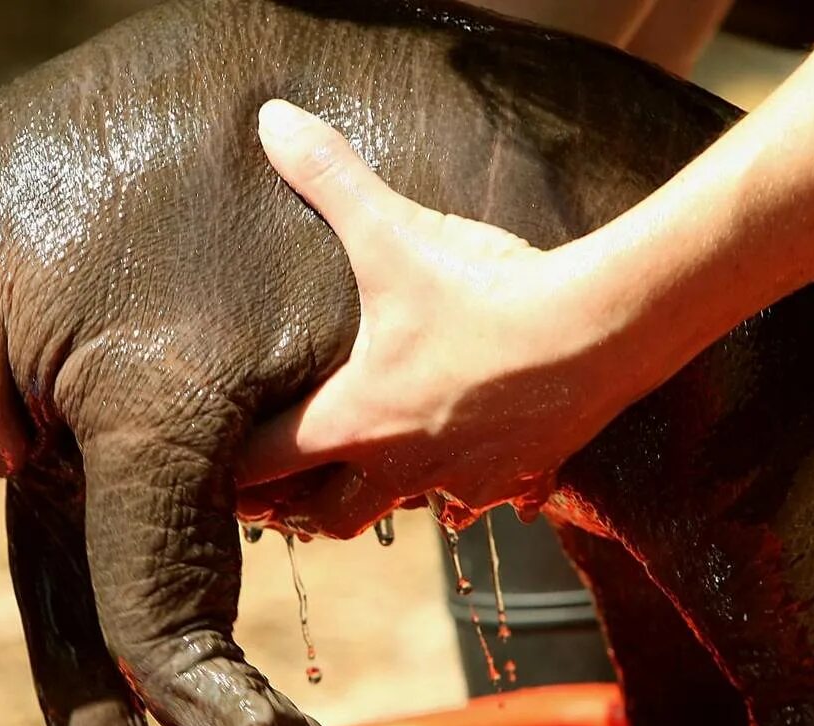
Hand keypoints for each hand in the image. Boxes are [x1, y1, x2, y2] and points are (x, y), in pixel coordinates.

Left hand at [237, 100, 649, 537]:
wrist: (599, 332)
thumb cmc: (487, 293)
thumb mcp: (396, 234)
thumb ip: (330, 180)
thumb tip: (271, 121)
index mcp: (354, 418)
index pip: (264, 466)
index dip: (232, 472)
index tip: (214, 472)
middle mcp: (399, 465)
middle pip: (326, 517)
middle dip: (300, 507)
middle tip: (286, 489)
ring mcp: (458, 479)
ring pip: (400, 512)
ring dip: (378, 495)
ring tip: (370, 466)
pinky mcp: (512, 477)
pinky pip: (473, 500)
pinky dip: (459, 485)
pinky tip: (464, 455)